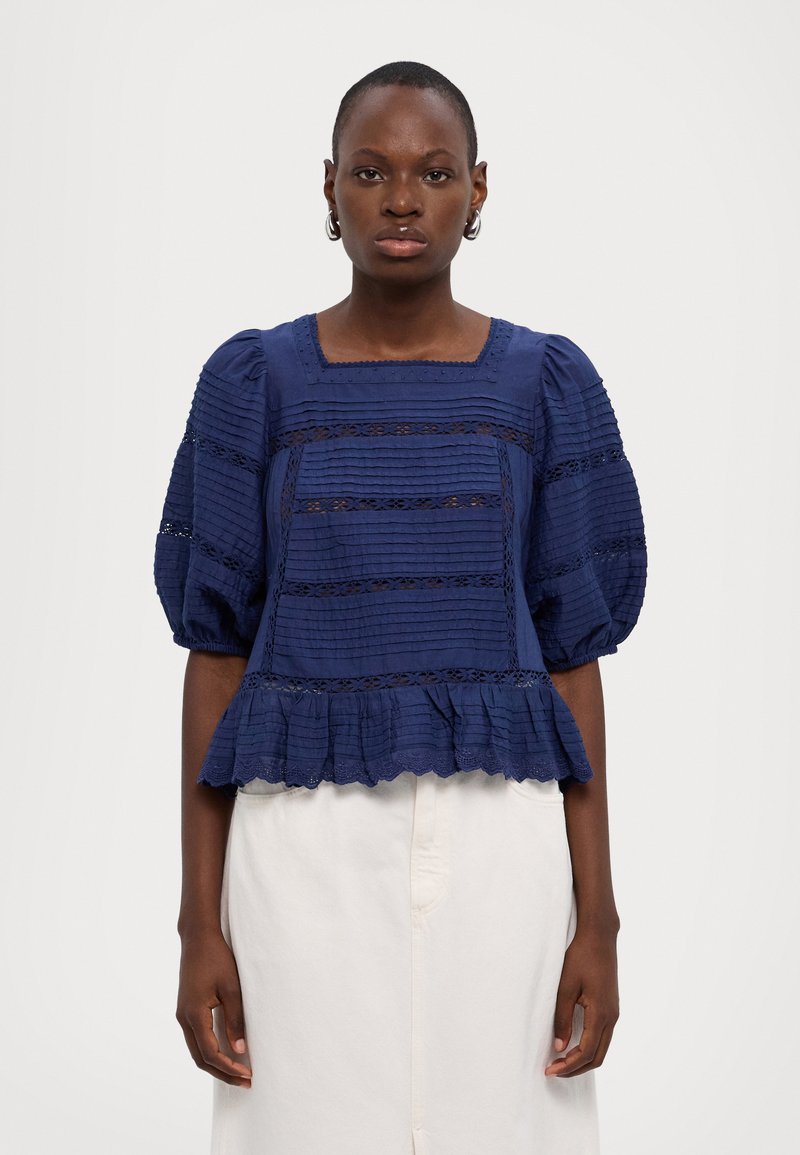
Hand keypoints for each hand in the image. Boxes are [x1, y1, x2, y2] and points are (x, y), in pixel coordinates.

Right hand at [176, 929, 251, 1086]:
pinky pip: (196, 1039)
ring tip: (238, 1072)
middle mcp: (183, 1019)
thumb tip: (239, 1050)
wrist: (198, 938)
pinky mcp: (186, 1010)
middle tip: (245, 1081)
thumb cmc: (217, 958)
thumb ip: (235, 1020)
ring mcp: (183, 1015)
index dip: (229, 1068)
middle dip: (223, 1073)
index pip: (210, 1054)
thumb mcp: (232, 988)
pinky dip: (210, 1051)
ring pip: (196, 1051)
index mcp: (193, 1015)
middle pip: (200, 1059)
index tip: (248, 1074)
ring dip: (216, 1064)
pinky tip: (227, 1052)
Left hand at [544, 924, 619, 1077]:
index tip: (549, 1070)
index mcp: (601, 1013)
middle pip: (597, 1057)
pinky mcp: (611, 1007)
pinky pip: (602, 1037)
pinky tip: (572, 1045)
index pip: (586, 1052)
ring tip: (560, 1061)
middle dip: (575, 1068)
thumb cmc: (580, 957)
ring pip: (601, 1048)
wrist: (599, 936)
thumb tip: (559, 1047)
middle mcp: (612, 1017)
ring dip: (582, 1059)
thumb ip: (562, 1018)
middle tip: (553, 1070)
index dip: (568, 1066)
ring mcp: (614, 1013)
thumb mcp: (565, 987)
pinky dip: (588, 1048)